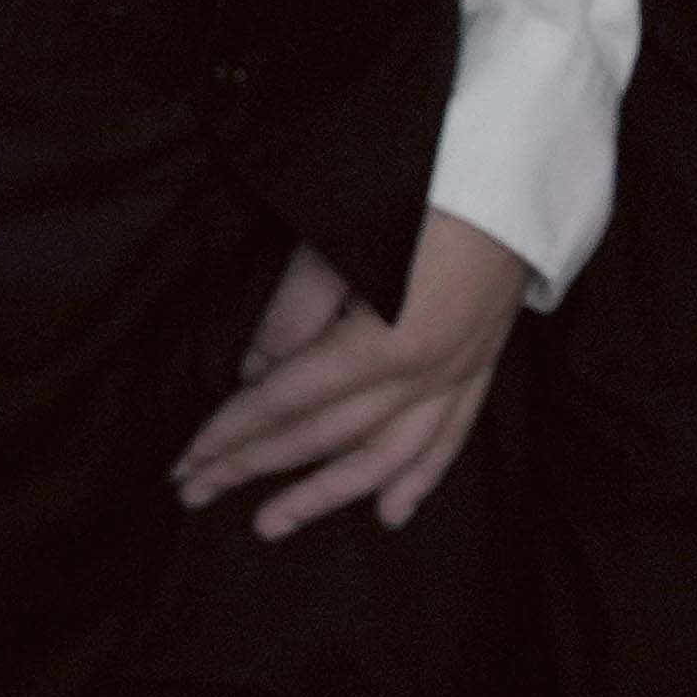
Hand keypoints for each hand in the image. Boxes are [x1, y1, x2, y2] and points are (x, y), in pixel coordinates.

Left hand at [177, 213, 530, 537]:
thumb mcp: (331, 245)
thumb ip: (290, 320)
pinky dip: (419, 480)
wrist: (514, 171)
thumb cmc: (414, 193)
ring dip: (327, 494)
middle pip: (327, 438)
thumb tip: (255, 380)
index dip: (229, 435)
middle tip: (195, 495)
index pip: (286, 404)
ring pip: (389, 457)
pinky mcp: (484, 365)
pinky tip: (391, 515)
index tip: (182, 462)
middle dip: (255, 469)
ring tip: (273, 525)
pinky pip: (451, 438)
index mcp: (384, 345)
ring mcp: (461, 374)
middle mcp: (427, 374)